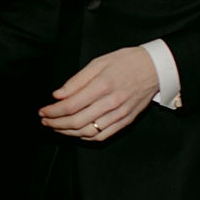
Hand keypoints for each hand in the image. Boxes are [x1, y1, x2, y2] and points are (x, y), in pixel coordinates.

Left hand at [38, 46, 158, 139]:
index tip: (43, 111)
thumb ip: (76, 80)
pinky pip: (103, 135)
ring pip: (88, 132)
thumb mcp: (98, 62)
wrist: (156, 67)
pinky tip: (77, 132)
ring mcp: (120, 114)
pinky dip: (86, 137)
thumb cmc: (127, 62)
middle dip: (56, 123)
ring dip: (68, 132)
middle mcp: (111, 102)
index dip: (53, 111)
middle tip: (45, 120)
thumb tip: (58, 94)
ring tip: (57, 127)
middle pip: (76, 121)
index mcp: (102, 85)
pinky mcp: (126, 120)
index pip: (71, 105)